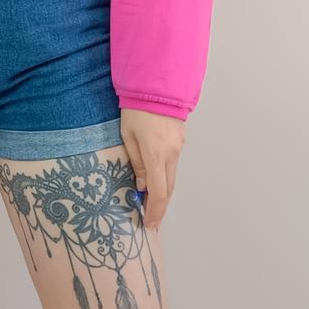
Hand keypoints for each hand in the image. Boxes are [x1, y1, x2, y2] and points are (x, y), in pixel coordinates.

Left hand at [120, 107, 184, 230]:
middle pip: (169, 188)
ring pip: (172, 175)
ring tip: (150, 202)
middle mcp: (172, 153)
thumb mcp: (128, 136)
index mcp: (156, 154)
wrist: (156, 84)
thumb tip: (141, 185)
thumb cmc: (136, 109)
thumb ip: (136, 162)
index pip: (159, 192)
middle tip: (151, 219)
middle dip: (160, 206)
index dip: (155, 211)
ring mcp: (179, 146)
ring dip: (163, 190)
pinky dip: (165, 174)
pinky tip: (156, 178)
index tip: (150, 223)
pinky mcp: (180, 139)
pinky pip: (173, 162)